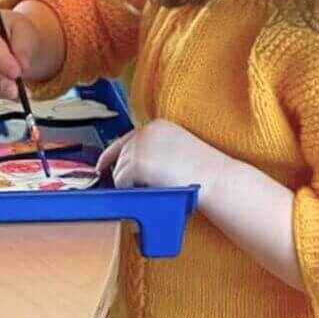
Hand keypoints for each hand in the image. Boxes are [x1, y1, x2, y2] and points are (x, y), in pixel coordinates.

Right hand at [0, 2, 61, 98]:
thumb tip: (21, 65)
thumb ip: (23, 45)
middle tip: (16, 89)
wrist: (13, 38)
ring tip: (19, 93)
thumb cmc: (17, 30)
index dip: (1, 60)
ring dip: (0, 89)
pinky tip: (12, 93)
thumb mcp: (25, 29)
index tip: (17, 72)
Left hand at [96, 120, 231, 192]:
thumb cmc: (203, 173)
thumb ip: (155, 152)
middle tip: (136, 188)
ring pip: (118, 171)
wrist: (215, 179)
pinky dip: (130, 191)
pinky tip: (149, 191)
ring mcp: (140, 146)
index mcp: (157, 126)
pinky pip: (121, 183)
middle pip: (119, 156)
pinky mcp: (137, 163)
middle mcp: (146, 131)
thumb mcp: (177, 151)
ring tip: (152, 189)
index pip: (125, 140)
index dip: (112, 155)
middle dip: (123, 174)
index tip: (102, 167)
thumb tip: (132, 166)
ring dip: (130, 185)